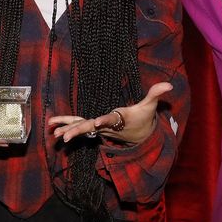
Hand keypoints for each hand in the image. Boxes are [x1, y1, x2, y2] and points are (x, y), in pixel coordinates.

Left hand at [48, 82, 173, 144]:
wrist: (140, 136)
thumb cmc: (144, 118)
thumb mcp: (150, 106)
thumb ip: (156, 93)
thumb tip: (169, 84)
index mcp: (118, 119)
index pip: (110, 120)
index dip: (103, 121)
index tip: (95, 124)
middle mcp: (106, 126)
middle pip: (90, 128)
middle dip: (77, 132)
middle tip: (64, 137)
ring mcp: (99, 128)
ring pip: (81, 128)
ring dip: (67, 130)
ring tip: (53, 133)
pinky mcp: (95, 127)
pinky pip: (78, 125)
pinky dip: (67, 125)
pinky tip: (53, 126)